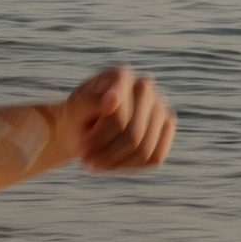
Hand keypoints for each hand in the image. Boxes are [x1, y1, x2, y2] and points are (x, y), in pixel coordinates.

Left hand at [54, 65, 175, 175]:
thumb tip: (114, 100)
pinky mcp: (166, 125)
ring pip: (146, 149)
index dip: (99, 139)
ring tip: (96, 166)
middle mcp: (144, 86)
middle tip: (86, 163)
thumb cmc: (77, 115)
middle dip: (107, 155)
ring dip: (117, 163)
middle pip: (133, 136)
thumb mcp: (74, 109)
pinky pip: (155, 156)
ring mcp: (159, 105)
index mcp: (120, 75)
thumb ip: (90, 102)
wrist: (83, 124)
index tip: (80, 151)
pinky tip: (113, 163)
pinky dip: (132, 166)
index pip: (117, 118)